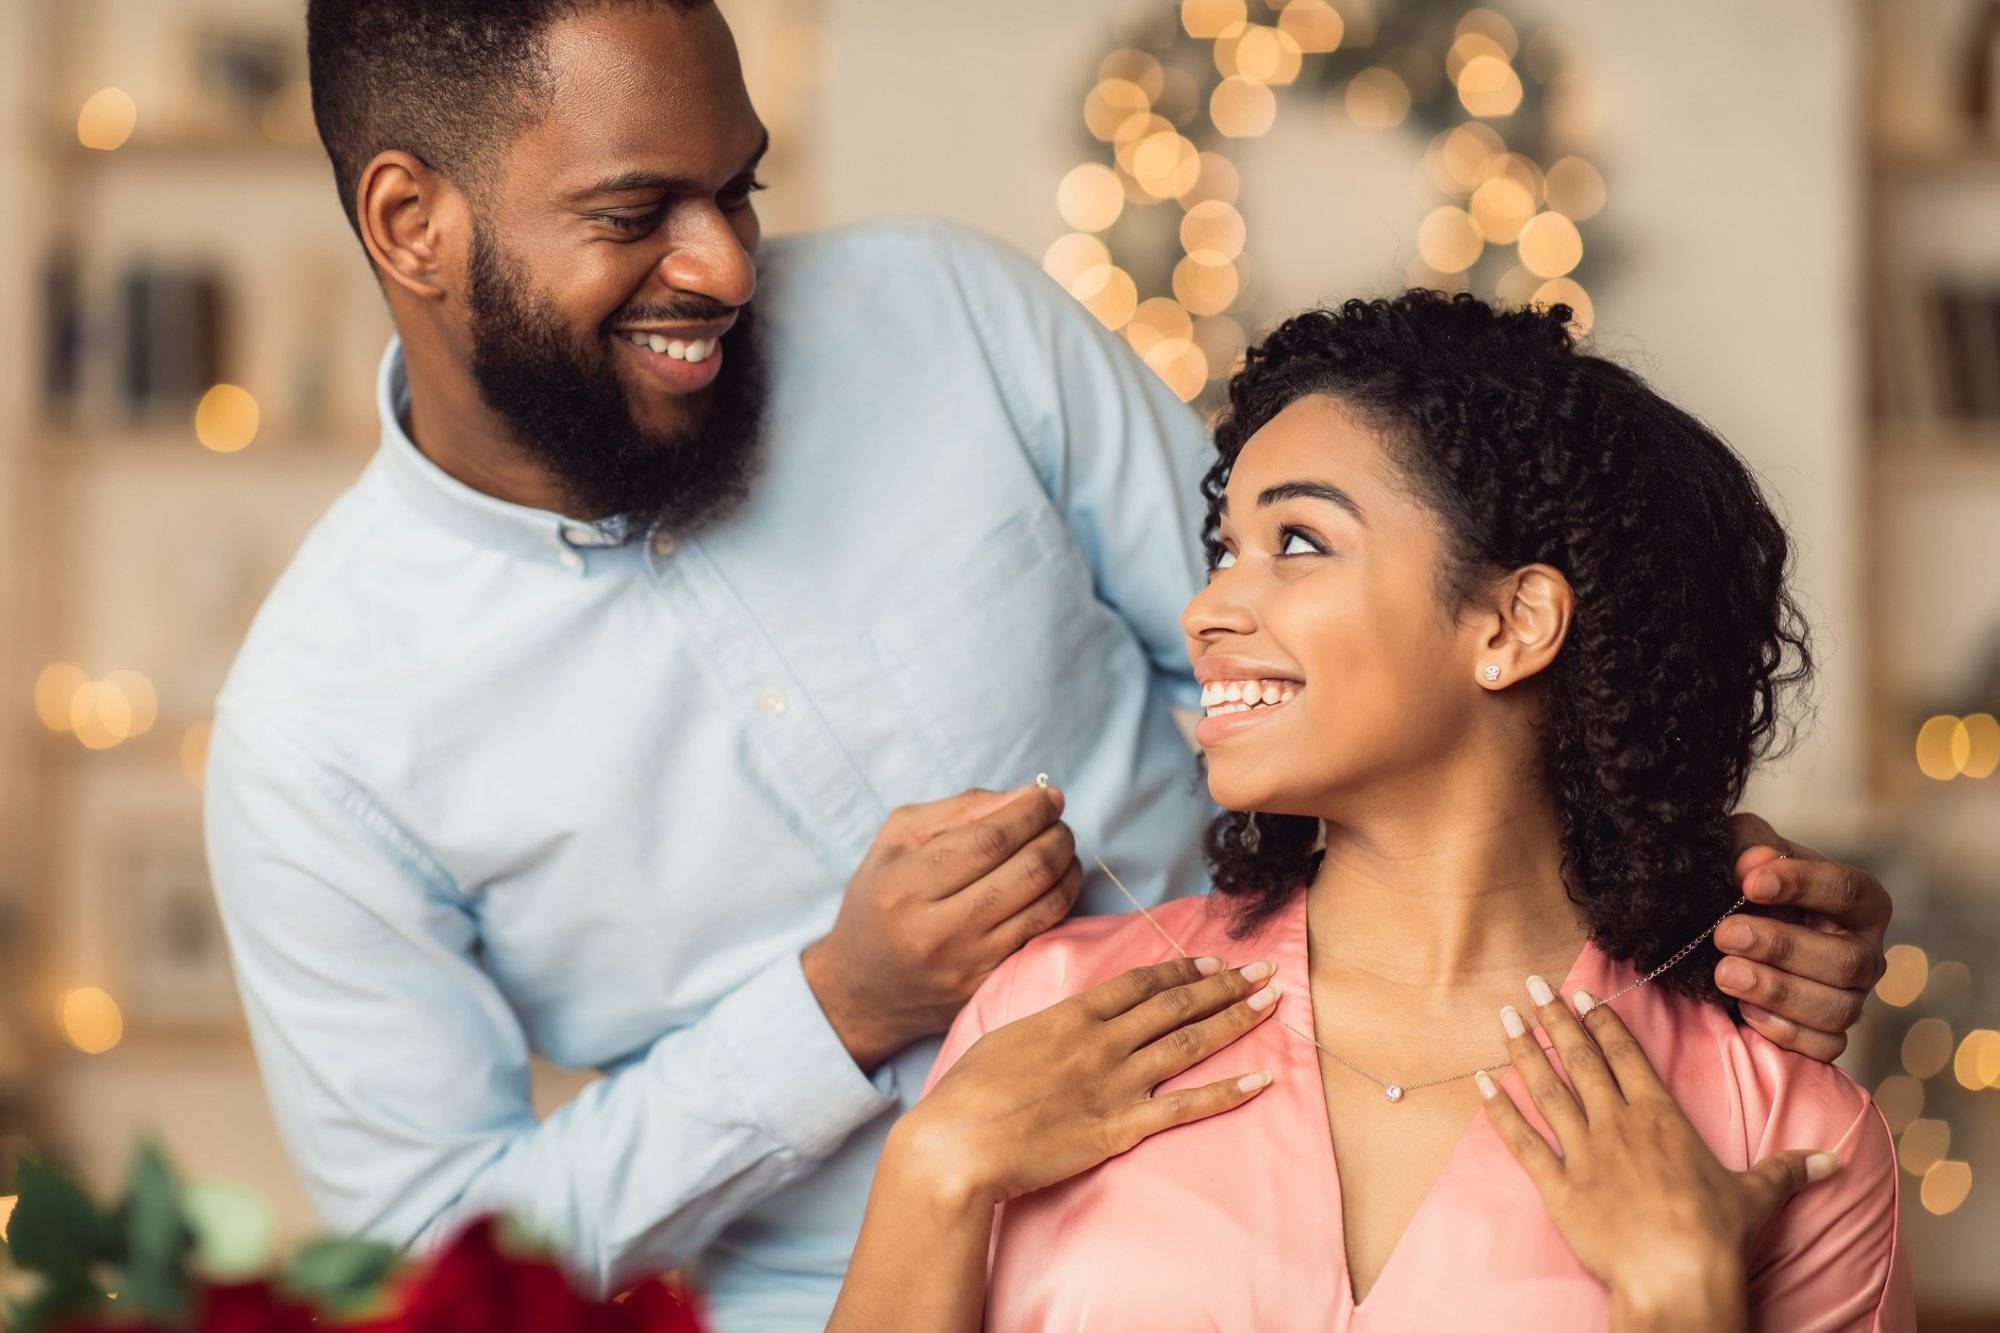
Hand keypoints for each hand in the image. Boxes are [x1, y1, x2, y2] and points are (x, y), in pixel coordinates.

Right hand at [803, 786, 1083, 1069]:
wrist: (862, 987)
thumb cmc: (881, 899)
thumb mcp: (898, 840)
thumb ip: (959, 810)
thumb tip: (1025, 797)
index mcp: (905, 885)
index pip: (989, 839)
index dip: (1030, 812)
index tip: (1049, 796)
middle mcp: (936, 930)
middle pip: (1026, 871)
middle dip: (1056, 836)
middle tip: (1058, 822)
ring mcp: (965, 965)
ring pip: (1044, 905)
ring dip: (1067, 867)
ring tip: (1061, 849)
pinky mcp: (987, 987)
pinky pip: (1042, 936)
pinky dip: (1059, 902)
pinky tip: (1054, 884)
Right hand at [888, 955, 1280, 1208]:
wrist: (958, 1142)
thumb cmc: (968, 1095)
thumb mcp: (1005, 1040)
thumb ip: (1045, 1029)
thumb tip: (1064, 1023)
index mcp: (1071, 1016)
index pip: (1139, 984)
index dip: (1181, 970)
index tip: (1212, 960)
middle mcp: (1101, 1042)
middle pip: (1175, 1005)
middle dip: (1224, 985)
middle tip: (1264, 971)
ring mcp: (1115, 1083)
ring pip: (1189, 1043)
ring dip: (1235, 1021)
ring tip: (1271, 1005)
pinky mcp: (1120, 1128)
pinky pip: (1185, 1107)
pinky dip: (1227, 1093)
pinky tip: (1260, 1080)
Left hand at [1479, 977, 1839, 1330]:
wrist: (1677, 1277)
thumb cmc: (1717, 1236)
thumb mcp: (1757, 1196)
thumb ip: (1789, 1170)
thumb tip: (1835, 1160)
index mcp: (1660, 1117)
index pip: (1626, 1055)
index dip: (1602, 1021)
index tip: (1580, 993)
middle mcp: (1617, 1124)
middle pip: (1580, 1060)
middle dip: (1554, 1020)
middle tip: (1530, 985)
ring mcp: (1583, 1152)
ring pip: (1546, 1089)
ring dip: (1521, 1051)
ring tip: (1503, 1018)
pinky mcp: (1556, 1185)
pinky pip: (1521, 1141)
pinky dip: (1497, 1111)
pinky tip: (1479, 1084)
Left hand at [1714, 814, 1891, 1060]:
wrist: (1729, 926)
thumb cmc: (1747, 880)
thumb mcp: (1742, 849)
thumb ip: (1750, 846)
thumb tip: (1756, 862)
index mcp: (1860, 902)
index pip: (1848, 891)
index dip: (1803, 886)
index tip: (1751, 884)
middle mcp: (1866, 953)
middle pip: (1846, 960)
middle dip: (1782, 947)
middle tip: (1725, 934)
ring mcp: (1852, 998)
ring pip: (1836, 1008)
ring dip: (1776, 991)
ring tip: (1724, 973)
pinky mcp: (1829, 1035)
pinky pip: (1823, 1047)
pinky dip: (1784, 1031)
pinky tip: (1743, 1010)